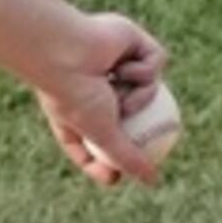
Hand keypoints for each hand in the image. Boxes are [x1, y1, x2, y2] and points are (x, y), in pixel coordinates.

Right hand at [38, 14, 168, 186]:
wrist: (66, 51)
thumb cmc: (75, 96)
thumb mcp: (103, 136)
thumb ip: (127, 159)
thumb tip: (151, 181)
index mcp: (78, 107)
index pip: (96, 140)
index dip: (110, 160)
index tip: (116, 177)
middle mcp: (96, 83)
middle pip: (129, 112)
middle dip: (139, 121)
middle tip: (154, 142)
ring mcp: (116, 60)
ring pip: (149, 88)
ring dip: (139, 96)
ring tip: (115, 88)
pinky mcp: (133, 41)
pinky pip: (155, 65)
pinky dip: (142, 71)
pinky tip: (122, 65)